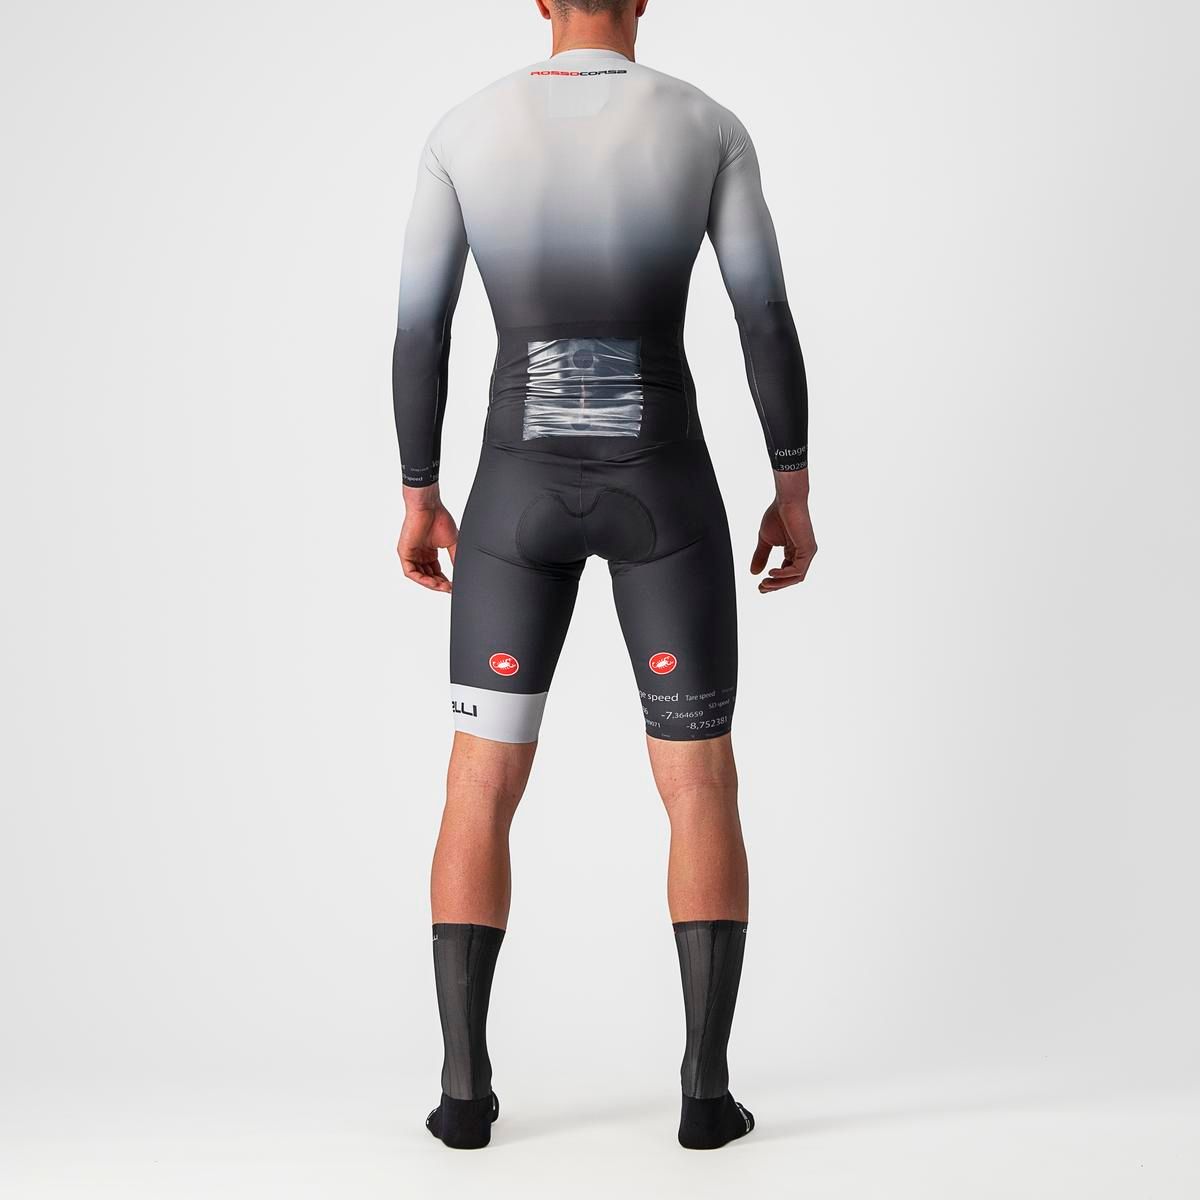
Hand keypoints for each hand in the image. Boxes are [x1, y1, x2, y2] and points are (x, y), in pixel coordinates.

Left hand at [397, 485, 457, 593]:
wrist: (429, 506)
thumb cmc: (439, 518)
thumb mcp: (451, 543)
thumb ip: (454, 558)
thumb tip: (460, 572)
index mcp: (429, 551)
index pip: (435, 572)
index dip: (444, 581)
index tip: (453, 586)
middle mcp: (419, 554)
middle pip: (428, 576)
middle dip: (439, 584)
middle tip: (449, 589)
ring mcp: (411, 554)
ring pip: (419, 576)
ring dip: (431, 584)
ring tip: (443, 587)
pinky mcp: (404, 553)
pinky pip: (411, 572)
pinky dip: (422, 579)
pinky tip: (432, 583)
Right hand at [750, 470, 816, 593]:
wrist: (786, 501)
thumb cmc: (778, 515)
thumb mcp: (765, 540)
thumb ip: (761, 556)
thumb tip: (753, 573)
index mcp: (794, 552)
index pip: (786, 573)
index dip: (774, 582)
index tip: (760, 587)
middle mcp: (803, 554)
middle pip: (792, 578)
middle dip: (776, 586)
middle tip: (761, 588)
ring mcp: (807, 553)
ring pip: (796, 577)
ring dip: (779, 583)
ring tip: (765, 583)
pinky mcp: (808, 550)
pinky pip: (797, 570)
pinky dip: (784, 574)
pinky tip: (771, 573)